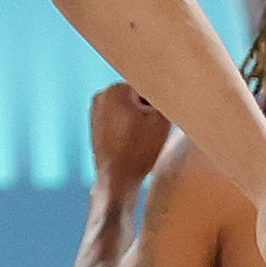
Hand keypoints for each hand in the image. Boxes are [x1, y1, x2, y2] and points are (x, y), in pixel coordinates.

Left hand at [87, 81, 170, 197]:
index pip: (147, 88)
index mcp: (115, 89)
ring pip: (128, 110)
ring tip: (141, 139)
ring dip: (138, 121)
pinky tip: (132, 144)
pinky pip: (119, 123)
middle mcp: (101, 96)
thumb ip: (166, 98)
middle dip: (147, 111)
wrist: (118, 179)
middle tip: (151, 131)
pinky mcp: (96, 128)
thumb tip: (170, 90)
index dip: (157, 105)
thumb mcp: (162, 119)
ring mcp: (95, 113)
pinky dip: (128, 130)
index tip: (158, 120)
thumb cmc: (139, 149)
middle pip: (136, 98)